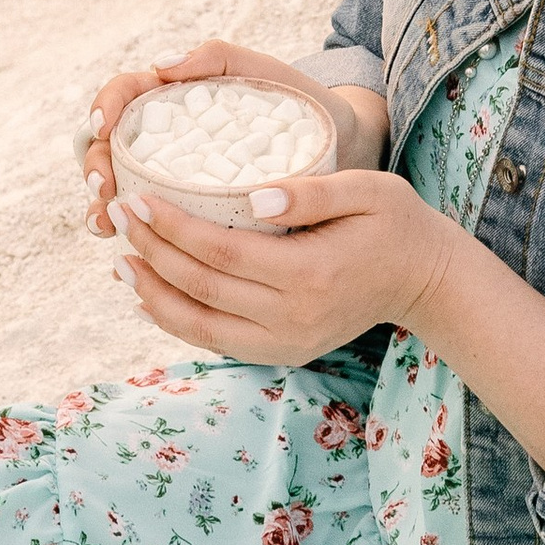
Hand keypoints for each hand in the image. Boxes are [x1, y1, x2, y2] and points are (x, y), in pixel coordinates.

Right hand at [74, 38, 383, 241]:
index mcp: (175, 99)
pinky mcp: (192, 214)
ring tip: (107, 225)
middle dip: (96, 167)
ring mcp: (175, 178)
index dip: (105, 106)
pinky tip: (130, 258)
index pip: (124, 94)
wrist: (343, 150)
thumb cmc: (301, 105)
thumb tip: (163, 65)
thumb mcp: (264, 73)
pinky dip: (137, 243)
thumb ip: (219, 58)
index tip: (103, 125)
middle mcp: (166, 140)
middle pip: (109, 147)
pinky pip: (153, 229)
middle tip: (106, 189)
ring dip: (104, 208)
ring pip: (122, 191)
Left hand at [105, 165, 457, 368]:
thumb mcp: (368, 191)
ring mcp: (286, 342)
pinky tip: (149, 296)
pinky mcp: (283, 353)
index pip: (220, 251)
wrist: (425, 282)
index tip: (139, 197)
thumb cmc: (395, 224)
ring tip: (120, 259)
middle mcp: (291, 317)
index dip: (172, 227)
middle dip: (151, 251)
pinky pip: (216, 342)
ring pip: (199, 325)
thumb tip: (253, 196)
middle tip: (118, 215)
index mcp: (308, 274)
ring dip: (152, 292)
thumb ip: (312, 192)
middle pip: (200, 287)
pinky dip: (177, 321)